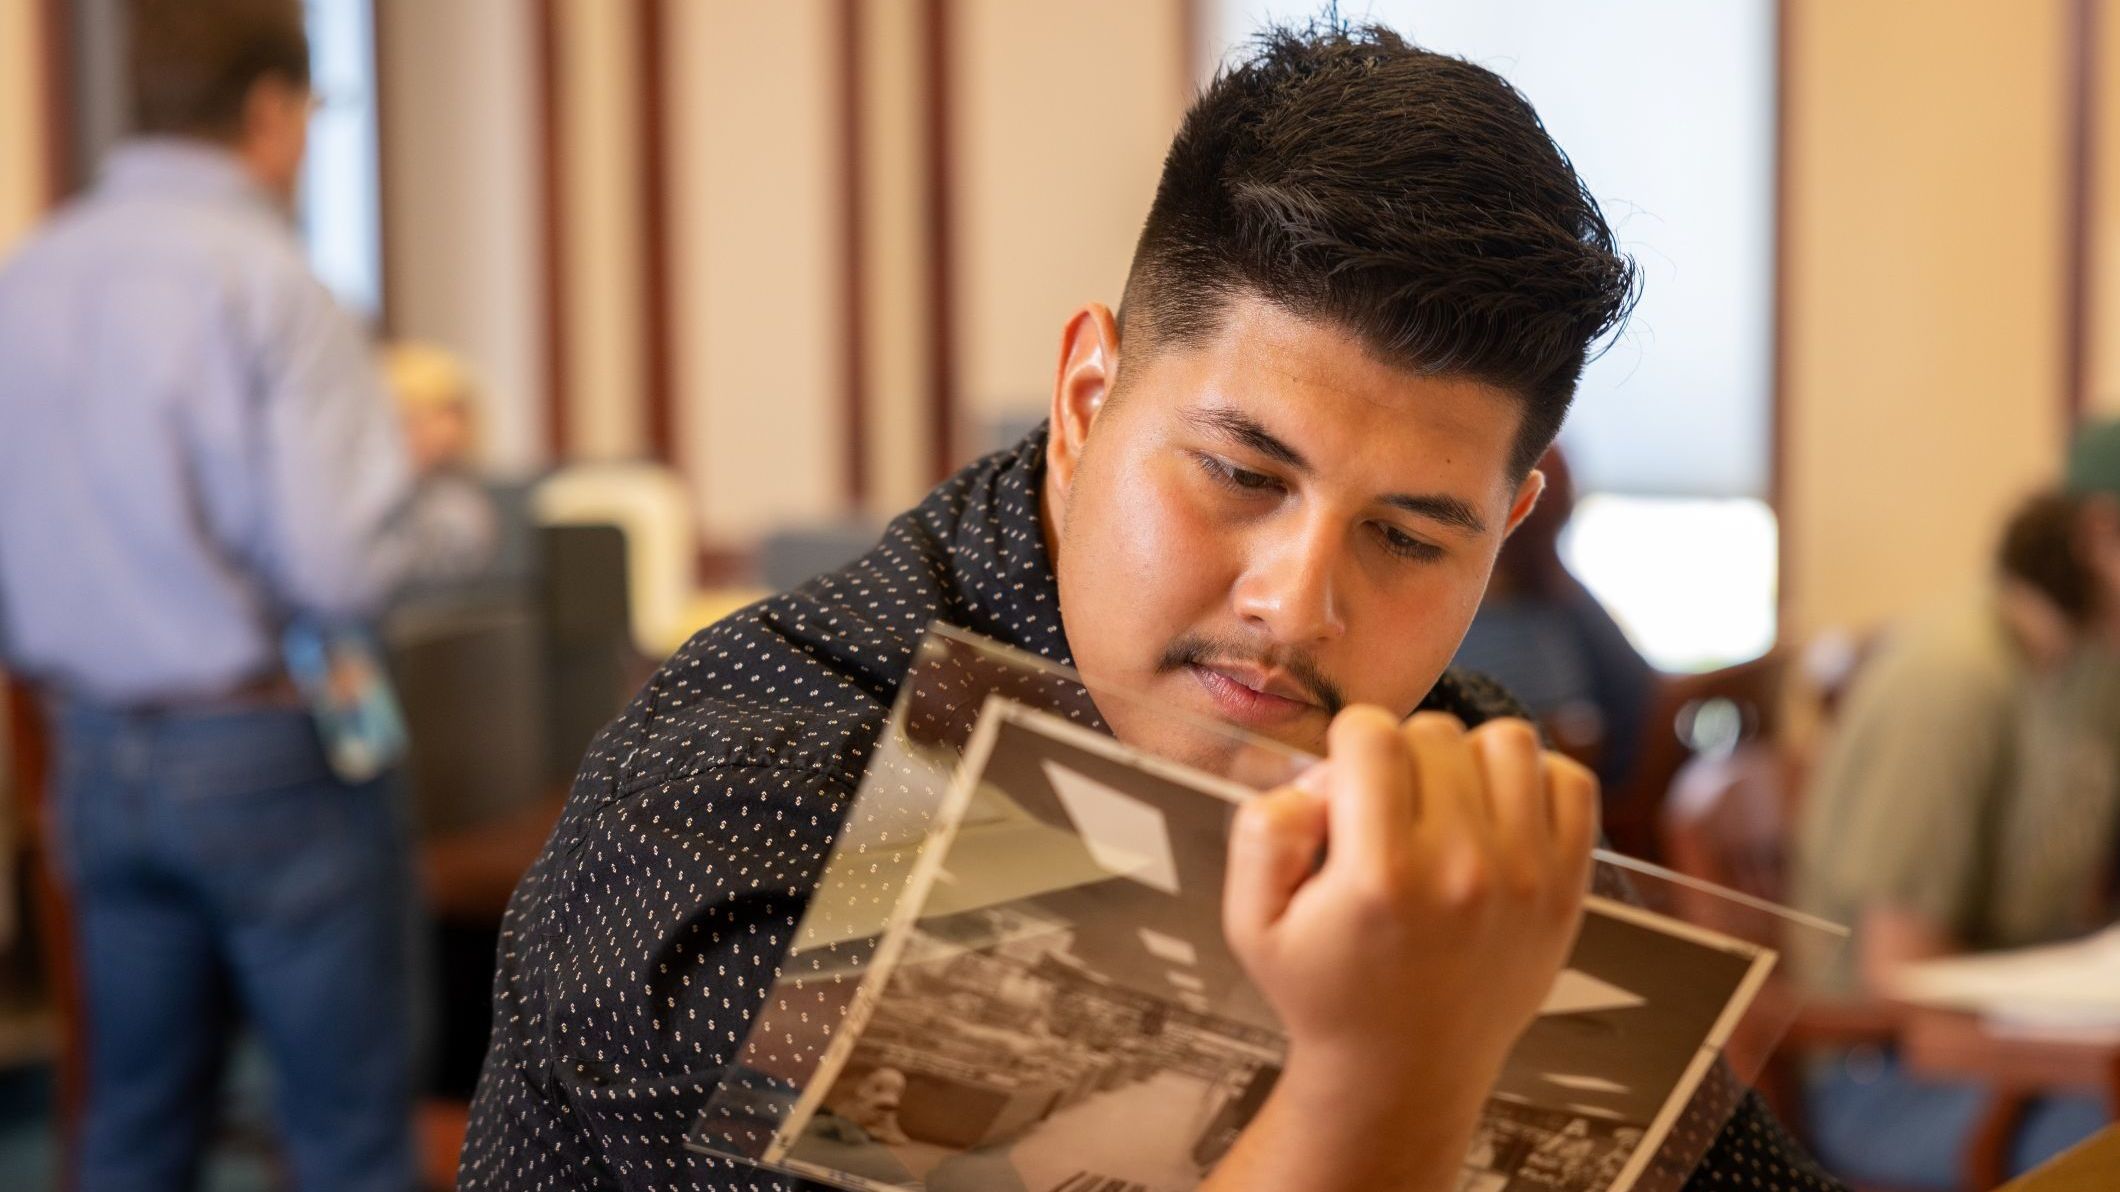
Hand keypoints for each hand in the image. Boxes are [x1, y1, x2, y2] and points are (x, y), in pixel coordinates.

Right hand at [1207, 707, 1598, 1190]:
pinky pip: (1572, 780)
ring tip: (1444, 806)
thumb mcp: (1251, 923)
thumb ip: (1262, 832)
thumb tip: (1321, 777)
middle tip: (1387, 811)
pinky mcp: (1568, 888)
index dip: (1346, 744)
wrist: (1404, 1071)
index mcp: (1379, 876)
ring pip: (1507, 741)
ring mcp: (1526, 878)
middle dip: (1400, 756)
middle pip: (1435, 733)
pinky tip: (1496, 815)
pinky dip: (1534, 782)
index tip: (1345, 784)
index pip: (1372, 734)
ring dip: (1468, 760)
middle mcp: (1461, 871)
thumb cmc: (1327, 992)